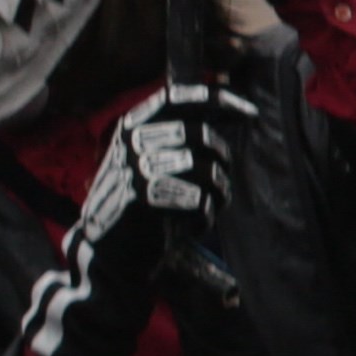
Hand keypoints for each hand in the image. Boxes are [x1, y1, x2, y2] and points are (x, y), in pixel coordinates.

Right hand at [18, 80, 253, 355]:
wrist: (107, 258)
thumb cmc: (137, 210)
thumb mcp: (148, 163)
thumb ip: (178, 134)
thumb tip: (228, 103)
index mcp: (131, 127)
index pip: (178, 98)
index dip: (217, 100)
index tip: (249, 114)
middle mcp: (130, 143)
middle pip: (201, 136)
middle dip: (221, 163)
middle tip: (216, 187)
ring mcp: (133, 169)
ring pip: (205, 169)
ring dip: (217, 194)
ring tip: (205, 210)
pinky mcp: (142, 198)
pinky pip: (198, 199)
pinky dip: (204, 217)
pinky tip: (191, 227)